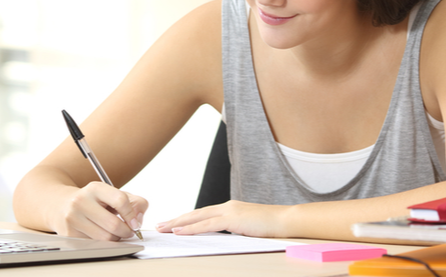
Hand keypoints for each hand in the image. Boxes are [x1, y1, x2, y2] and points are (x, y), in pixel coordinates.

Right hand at [50, 181, 147, 240]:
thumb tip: (139, 219)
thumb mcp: (113, 194)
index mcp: (95, 188)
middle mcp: (81, 201)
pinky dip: (104, 243)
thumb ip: (134, 202)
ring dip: (116, 239)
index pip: (121, 200)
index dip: (132, 215)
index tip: (135, 223)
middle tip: (128, 231)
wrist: (61, 205)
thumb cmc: (93, 201)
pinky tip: (101, 234)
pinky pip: (96, 244)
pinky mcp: (69, 233)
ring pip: (105, 238)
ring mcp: (73, 218)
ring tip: (114, 232)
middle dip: (126, 231)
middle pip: (114, 224)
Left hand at [155, 200, 290, 237]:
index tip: (172, 224)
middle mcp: (226, 207)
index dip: (185, 219)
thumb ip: (233, 231)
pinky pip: (207, 225)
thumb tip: (220, 239)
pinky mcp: (233, 218)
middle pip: (195, 214)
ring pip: (197, 217)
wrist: (286, 221)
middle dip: (176, 220)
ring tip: (164, 228)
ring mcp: (229, 211)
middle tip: (159, 226)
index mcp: (229, 209)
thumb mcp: (247, 229)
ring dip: (178, 223)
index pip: (201, 214)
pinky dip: (192, 228)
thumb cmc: (270, 227)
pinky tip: (180, 232)